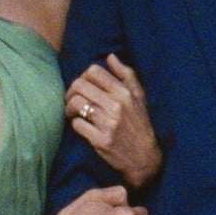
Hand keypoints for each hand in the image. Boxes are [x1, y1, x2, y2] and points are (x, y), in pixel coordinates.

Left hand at [65, 54, 162, 188]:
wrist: (146, 157)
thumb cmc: (141, 124)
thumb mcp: (140, 96)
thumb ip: (126, 74)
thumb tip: (110, 57)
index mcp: (124, 92)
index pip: (94, 71)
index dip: (83, 76)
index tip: (84, 86)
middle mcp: (116, 106)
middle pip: (79, 85)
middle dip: (71, 91)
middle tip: (72, 99)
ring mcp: (108, 123)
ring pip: (76, 104)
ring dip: (69, 107)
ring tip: (72, 112)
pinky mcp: (101, 140)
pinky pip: (77, 124)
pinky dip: (75, 123)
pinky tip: (80, 125)